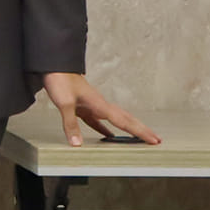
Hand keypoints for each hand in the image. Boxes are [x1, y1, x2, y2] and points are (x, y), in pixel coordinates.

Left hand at [43, 73, 159, 147]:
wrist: (53, 66)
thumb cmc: (60, 80)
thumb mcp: (64, 103)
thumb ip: (70, 124)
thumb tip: (77, 144)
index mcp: (100, 104)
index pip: (124, 121)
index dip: (140, 132)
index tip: (154, 140)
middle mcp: (100, 105)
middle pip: (126, 119)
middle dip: (141, 130)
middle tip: (156, 140)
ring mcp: (93, 105)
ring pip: (115, 120)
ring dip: (127, 129)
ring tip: (139, 139)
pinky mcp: (83, 107)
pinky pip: (98, 121)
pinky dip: (106, 130)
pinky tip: (108, 136)